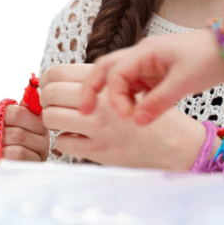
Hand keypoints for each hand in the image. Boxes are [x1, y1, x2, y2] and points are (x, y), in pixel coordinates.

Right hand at [0, 101, 48, 167]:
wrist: (13, 171)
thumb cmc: (21, 143)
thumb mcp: (24, 125)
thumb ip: (26, 110)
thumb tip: (33, 95)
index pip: (12, 112)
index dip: (32, 119)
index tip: (42, 126)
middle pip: (16, 132)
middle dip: (36, 138)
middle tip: (43, 141)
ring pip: (17, 149)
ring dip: (34, 151)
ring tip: (38, 151)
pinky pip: (14, 163)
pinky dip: (28, 161)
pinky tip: (30, 161)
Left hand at [40, 64, 208, 168]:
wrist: (177, 144)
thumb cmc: (154, 114)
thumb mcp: (131, 84)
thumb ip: (101, 81)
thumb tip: (61, 81)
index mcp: (108, 82)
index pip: (58, 73)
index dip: (48, 80)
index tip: (50, 86)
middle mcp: (101, 103)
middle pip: (50, 93)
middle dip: (46, 99)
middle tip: (53, 103)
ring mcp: (97, 128)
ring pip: (50, 117)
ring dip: (53, 119)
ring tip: (64, 120)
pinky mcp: (98, 151)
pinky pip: (62, 143)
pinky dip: (65, 140)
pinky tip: (77, 138)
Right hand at [79, 31, 223, 125]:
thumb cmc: (209, 58)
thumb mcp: (184, 81)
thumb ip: (158, 102)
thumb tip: (136, 121)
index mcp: (145, 51)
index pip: (115, 72)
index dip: (113, 96)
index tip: (125, 116)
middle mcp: (142, 55)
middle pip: (106, 69)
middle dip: (93, 89)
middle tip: (86, 111)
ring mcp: (149, 64)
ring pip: (120, 78)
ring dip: (115, 96)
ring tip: (118, 117)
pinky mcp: (158, 74)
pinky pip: (136, 86)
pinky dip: (131, 99)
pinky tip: (136, 114)